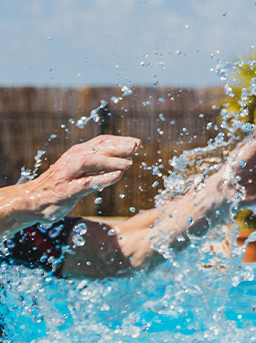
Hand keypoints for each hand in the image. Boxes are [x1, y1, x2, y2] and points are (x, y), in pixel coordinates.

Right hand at [26, 135, 140, 221]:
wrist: (31, 201)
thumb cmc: (60, 184)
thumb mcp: (79, 169)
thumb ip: (99, 163)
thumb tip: (127, 156)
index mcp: (76, 153)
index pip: (100, 142)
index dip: (119, 141)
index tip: (137, 142)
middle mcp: (71, 160)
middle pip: (97, 149)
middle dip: (117, 147)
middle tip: (136, 146)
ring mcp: (67, 175)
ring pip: (90, 162)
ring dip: (110, 162)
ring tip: (129, 163)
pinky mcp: (65, 191)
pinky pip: (85, 183)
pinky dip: (102, 179)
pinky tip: (117, 177)